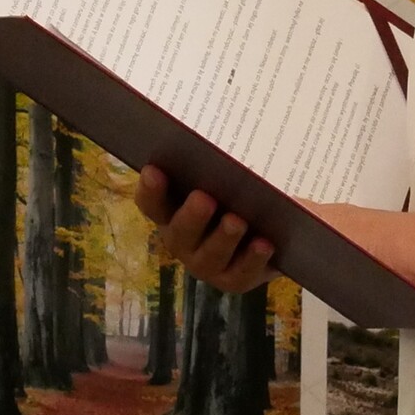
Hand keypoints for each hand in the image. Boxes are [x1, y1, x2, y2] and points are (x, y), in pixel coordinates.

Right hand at [136, 166, 276, 295]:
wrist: (264, 233)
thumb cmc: (234, 195)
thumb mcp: (222, 179)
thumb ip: (215, 167)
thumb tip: (221, 135)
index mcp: (170, 211)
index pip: (151, 202)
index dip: (150, 189)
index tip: (153, 170)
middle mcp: (182, 241)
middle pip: (180, 233)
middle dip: (192, 216)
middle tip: (204, 198)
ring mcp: (206, 264)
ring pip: (210, 256)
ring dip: (223, 239)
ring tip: (237, 221)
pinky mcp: (234, 279)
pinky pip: (241, 273)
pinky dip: (253, 259)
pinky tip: (264, 244)